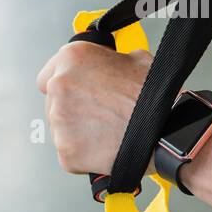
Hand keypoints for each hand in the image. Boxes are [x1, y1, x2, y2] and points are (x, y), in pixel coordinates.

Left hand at [37, 42, 151, 175]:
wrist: (165, 131)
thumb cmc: (153, 96)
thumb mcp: (136, 58)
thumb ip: (111, 60)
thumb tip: (112, 63)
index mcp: (72, 58)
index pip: (46, 76)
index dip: (66, 85)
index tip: (74, 93)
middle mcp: (59, 86)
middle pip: (53, 103)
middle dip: (73, 108)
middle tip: (99, 114)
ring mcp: (59, 121)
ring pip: (61, 129)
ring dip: (78, 130)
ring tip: (106, 131)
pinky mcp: (66, 151)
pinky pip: (69, 153)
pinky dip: (83, 153)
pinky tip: (104, 146)